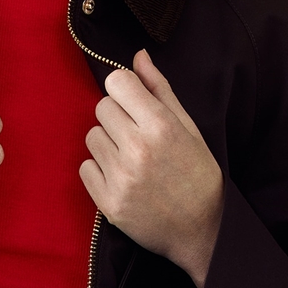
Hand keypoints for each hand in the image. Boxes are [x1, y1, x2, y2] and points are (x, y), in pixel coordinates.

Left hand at [80, 49, 223, 287]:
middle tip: (137, 137)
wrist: (201, 231)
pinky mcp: (108, 202)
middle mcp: (138, 149)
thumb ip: (160, 90)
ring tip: (131, 160)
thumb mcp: (189, 128)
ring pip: (92, 136)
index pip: (117, 82)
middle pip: (102, 107)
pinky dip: (99, 171)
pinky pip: (85, 167)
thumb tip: (138, 56)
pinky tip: (122, 179)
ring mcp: (121, 177)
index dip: (125, 91)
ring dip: (107, 144)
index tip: (135, 105)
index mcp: (161, 126)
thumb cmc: (198, 175)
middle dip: (117, 118)